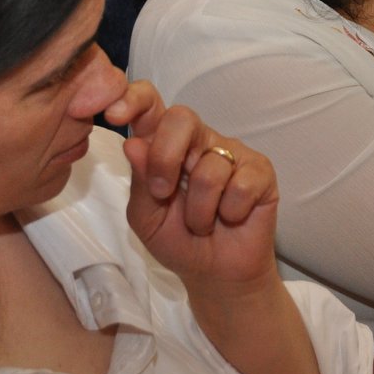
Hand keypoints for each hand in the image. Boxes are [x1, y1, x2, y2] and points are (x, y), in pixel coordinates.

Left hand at [116, 82, 280, 290]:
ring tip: (203, 223)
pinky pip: (241, 184)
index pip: (150, 104)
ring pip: (210, 166)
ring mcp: (231, 152)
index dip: (133, 99)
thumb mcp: (146, 219)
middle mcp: (199, 141)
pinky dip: (230, 212)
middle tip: (163, 194)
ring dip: (199, 210)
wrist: (216, 273)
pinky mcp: (260, 170)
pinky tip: (231, 217)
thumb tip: (133, 143)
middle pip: (182, 118)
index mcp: (164, 144)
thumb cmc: (179, 241)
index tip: (113, 115)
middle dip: (166, 158)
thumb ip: (139, 182)